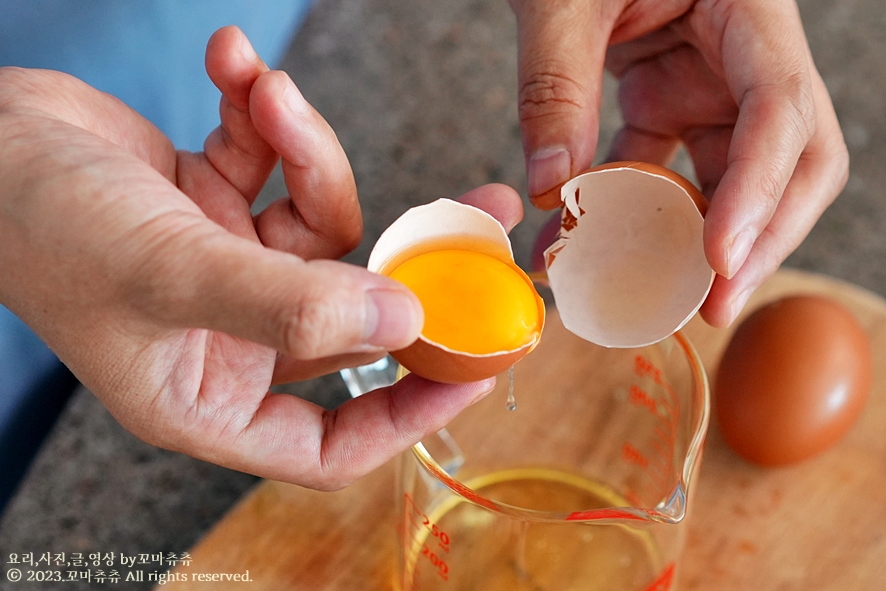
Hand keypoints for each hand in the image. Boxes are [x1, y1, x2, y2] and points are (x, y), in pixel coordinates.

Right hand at [0, 26, 521, 488]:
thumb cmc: (44, 227)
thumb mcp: (171, 274)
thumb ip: (290, 307)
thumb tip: (404, 320)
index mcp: (210, 397)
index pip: (332, 442)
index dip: (411, 412)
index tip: (474, 366)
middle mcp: (230, 340)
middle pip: (354, 317)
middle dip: (413, 256)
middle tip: (483, 212)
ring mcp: (229, 270)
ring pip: (321, 224)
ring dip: (306, 150)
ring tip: (264, 93)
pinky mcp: (220, 207)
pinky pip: (276, 167)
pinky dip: (264, 118)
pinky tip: (234, 68)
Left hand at [510, 0, 847, 325]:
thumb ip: (555, 84)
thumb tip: (553, 185)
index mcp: (746, 11)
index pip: (780, 109)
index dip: (759, 191)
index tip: (720, 258)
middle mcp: (744, 58)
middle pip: (790, 161)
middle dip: (761, 239)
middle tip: (716, 304)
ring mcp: (710, 85)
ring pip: (733, 179)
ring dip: (699, 241)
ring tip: (661, 296)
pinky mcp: (670, 104)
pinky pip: (665, 172)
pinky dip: (635, 215)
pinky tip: (593, 246)